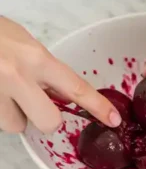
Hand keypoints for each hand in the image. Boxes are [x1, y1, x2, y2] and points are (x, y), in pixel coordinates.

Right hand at [0, 17, 120, 134]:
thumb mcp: (24, 43)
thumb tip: (63, 93)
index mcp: (35, 58)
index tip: (113, 120)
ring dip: (13, 114)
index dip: (97, 107)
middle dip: (44, 119)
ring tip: (3, 91)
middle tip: (33, 103)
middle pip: (48, 122)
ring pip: (16, 125)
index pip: (76, 88)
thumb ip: (44, 69)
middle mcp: (16, 75)